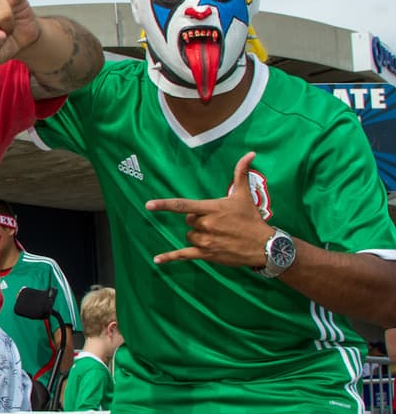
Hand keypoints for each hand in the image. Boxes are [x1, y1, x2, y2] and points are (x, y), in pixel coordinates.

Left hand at [146, 151, 271, 267]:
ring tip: (218, 235)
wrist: (264, 246)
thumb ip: (241, 173)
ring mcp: (206, 241)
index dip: (165, 205)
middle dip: (198, 220)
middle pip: (189, 220)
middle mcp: (207, 225)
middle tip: (217, 223)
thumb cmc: (252, 218)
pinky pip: (184, 255)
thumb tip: (250, 153)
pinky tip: (157, 260)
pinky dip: (170, 257)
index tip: (148, 205)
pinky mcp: (207, 255)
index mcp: (212, 209)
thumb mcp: (244, 195)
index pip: (184, 205)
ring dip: (198, 235)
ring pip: (189, 236)